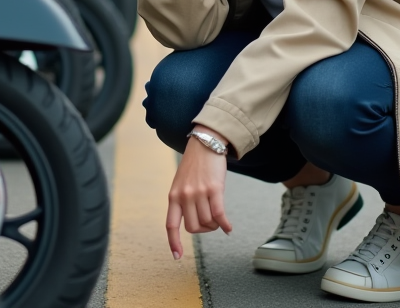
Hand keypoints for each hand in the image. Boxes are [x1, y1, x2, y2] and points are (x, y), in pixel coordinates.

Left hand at [166, 130, 231, 259]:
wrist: (205, 143)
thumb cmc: (194, 165)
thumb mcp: (181, 183)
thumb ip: (183, 201)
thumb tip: (194, 223)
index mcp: (173, 196)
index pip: (171, 225)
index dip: (173, 242)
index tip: (176, 256)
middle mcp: (184, 196)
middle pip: (194, 227)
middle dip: (204, 230)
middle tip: (210, 223)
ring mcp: (198, 193)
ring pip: (208, 222)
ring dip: (215, 225)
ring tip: (219, 219)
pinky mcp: (214, 189)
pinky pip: (219, 215)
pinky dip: (225, 225)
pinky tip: (229, 229)